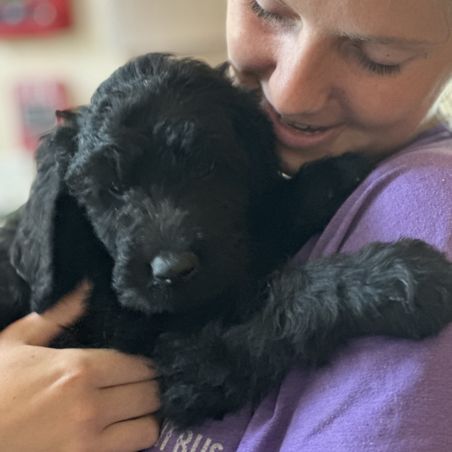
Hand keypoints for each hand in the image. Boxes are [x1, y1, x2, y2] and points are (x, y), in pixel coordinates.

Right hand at [0, 284, 160, 451]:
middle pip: (150, 392)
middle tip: (141, 385)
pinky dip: (134, 438)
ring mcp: (88, 439)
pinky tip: (124, 429)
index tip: (142, 365)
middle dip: (150, 386)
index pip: (138, 364)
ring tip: (136, 410)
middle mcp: (90, 403)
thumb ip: (57, 315)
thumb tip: (86, 288)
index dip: (145, 364)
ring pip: (148, 426)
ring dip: (147, 415)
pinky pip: (131, 450)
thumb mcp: (17, 342)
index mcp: (78, 368)